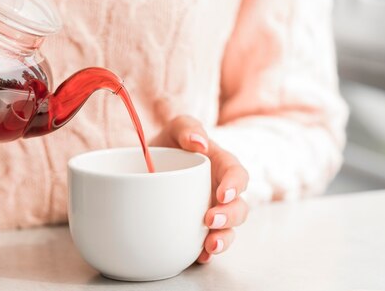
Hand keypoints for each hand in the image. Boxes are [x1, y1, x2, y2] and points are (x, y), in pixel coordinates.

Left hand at [151, 115, 248, 262]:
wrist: (146, 163)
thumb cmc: (170, 143)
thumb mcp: (176, 127)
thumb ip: (187, 128)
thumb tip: (198, 142)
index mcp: (221, 165)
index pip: (237, 175)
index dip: (234, 185)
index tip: (222, 194)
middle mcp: (221, 191)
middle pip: (239, 207)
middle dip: (230, 216)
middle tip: (210, 220)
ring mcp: (212, 211)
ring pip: (229, 229)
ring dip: (224, 239)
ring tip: (210, 246)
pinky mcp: (198, 229)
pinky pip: (208, 244)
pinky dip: (205, 252)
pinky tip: (198, 256)